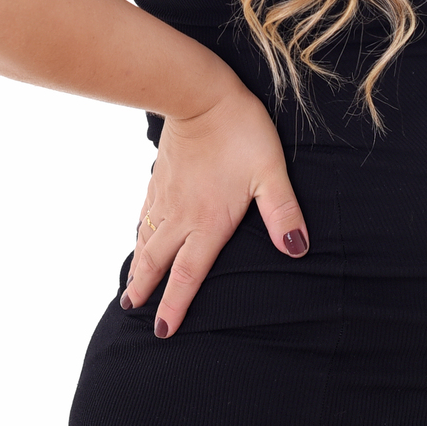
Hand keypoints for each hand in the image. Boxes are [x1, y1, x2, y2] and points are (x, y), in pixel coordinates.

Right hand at [119, 79, 309, 336]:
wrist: (199, 94)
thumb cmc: (241, 131)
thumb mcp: (270, 172)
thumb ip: (283, 211)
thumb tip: (296, 248)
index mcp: (208, 221)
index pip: (189, 273)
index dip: (175, 304)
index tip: (163, 330)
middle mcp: (181, 215)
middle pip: (159, 261)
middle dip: (146, 289)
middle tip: (131, 311)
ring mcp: (166, 196)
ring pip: (147, 239)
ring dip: (138, 265)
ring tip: (130, 287)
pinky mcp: (159, 178)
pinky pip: (145, 214)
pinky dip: (139, 233)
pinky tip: (138, 236)